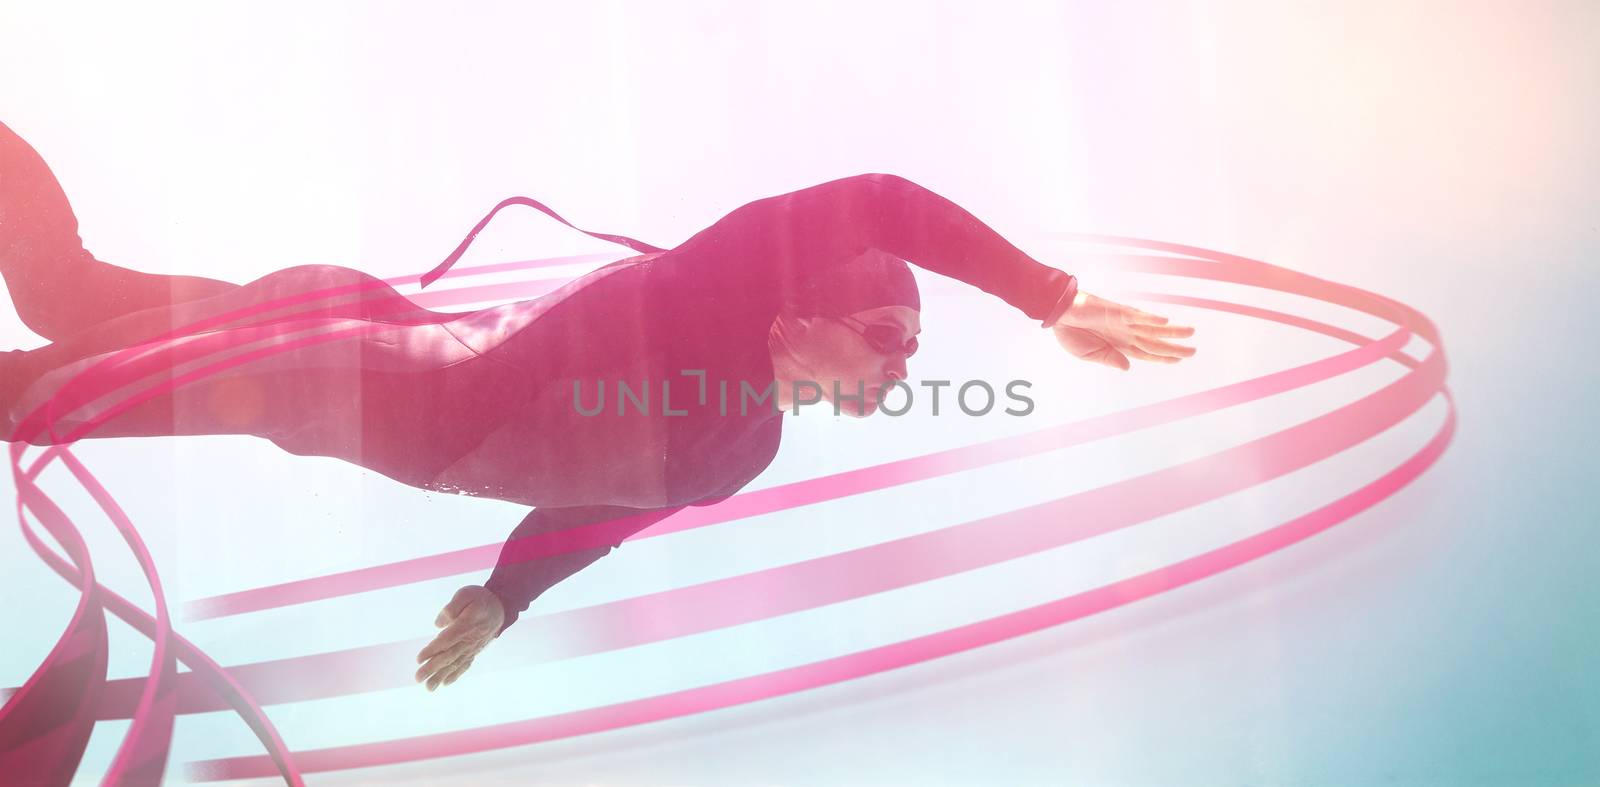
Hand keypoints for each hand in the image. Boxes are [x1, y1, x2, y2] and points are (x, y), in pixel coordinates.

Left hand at [415, 585, 504, 690]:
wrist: (501, 607)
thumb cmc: (480, 599)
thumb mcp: (466, 594)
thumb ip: (452, 607)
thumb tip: (438, 624)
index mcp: (466, 625)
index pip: (447, 640)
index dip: (433, 650)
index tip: (419, 659)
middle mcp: (469, 640)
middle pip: (449, 656)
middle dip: (433, 668)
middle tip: (418, 678)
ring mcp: (472, 647)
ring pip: (456, 664)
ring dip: (441, 676)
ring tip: (429, 688)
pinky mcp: (475, 650)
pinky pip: (465, 664)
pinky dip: (456, 675)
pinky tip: (446, 683)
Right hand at [1051, 291, 1195, 370]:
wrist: (1058, 315)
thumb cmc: (1070, 334)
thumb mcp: (1089, 355)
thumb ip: (1109, 359)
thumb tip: (1128, 367)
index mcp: (1119, 346)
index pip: (1146, 353)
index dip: (1163, 357)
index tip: (1179, 359)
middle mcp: (1126, 333)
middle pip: (1155, 342)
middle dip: (1174, 347)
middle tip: (1194, 351)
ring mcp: (1124, 322)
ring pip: (1152, 328)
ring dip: (1171, 331)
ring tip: (1190, 333)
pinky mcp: (1117, 311)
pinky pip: (1137, 315)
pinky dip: (1151, 318)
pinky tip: (1165, 320)